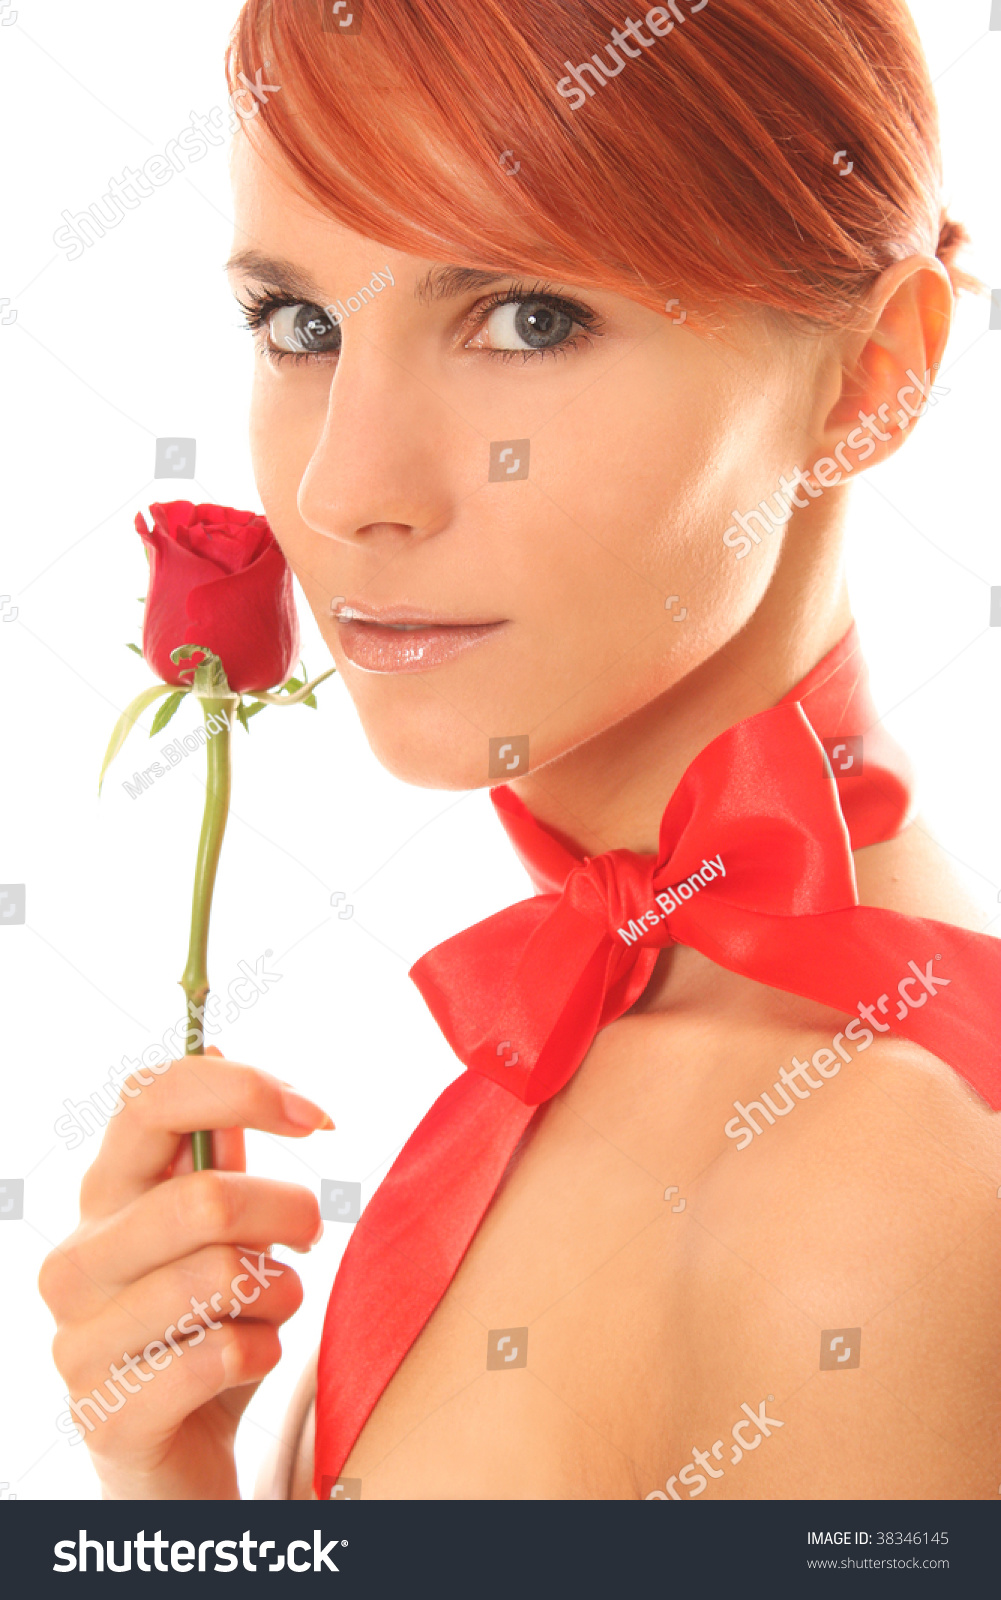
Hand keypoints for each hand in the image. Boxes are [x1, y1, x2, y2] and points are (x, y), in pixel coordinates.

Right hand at [39, 1047, 331, 1498]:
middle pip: (204, 1196)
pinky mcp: (106, 1412)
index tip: (317, 1118)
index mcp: (105, 1193)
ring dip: (278, 1292)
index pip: (150, 1098)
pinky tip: (251, 1357)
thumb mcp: (219, 1229)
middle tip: (311, 1235)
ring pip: (217, 1277)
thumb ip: (217, 1148)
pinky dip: (262, 1352)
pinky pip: (218, 1357)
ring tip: (273, 1305)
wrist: (176, 1455)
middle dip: (286, 1212)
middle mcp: (77, 1257)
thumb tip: (217, 1042)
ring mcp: (80, 1338)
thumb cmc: (206, 1323)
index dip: (242, 1089)